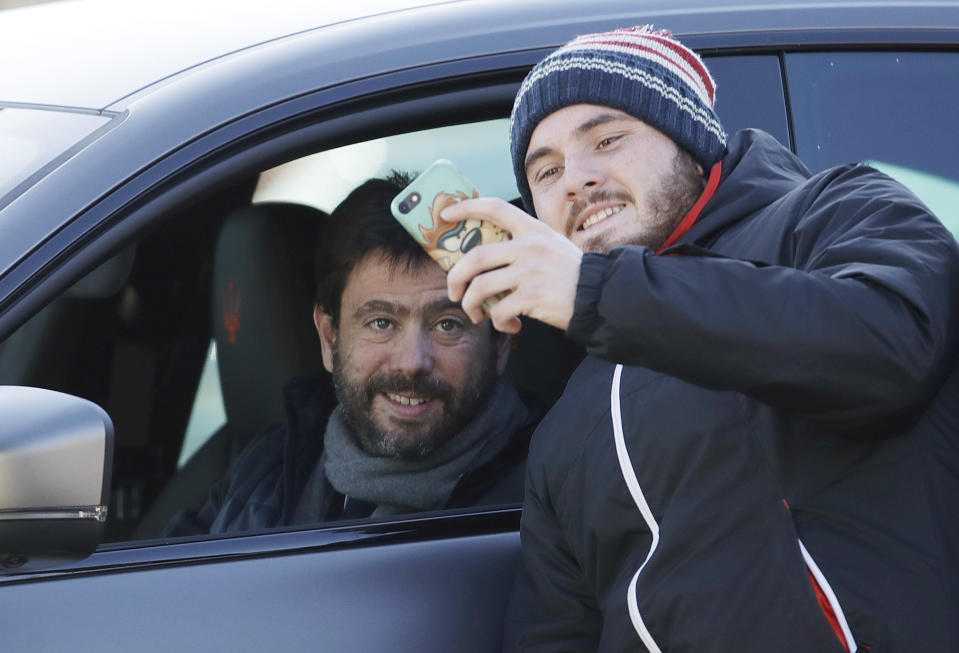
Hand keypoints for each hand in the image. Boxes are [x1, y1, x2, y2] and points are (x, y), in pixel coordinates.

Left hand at [442, 197, 582, 333]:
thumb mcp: (551, 246)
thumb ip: (524, 246)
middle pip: (475, 257)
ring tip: (477, 315)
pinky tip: (510, 326)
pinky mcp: (532, 297)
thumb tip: (486, 258)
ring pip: (480, 288)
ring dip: (471, 306)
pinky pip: (499, 312)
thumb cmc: (572, 275)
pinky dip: (498, 323)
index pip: (495, 207)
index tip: (446, 214)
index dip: (467, 207)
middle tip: (454, 292)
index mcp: (533, 230)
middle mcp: (529, 247)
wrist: (601, 295)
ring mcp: (529, 272)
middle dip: (455, 278)